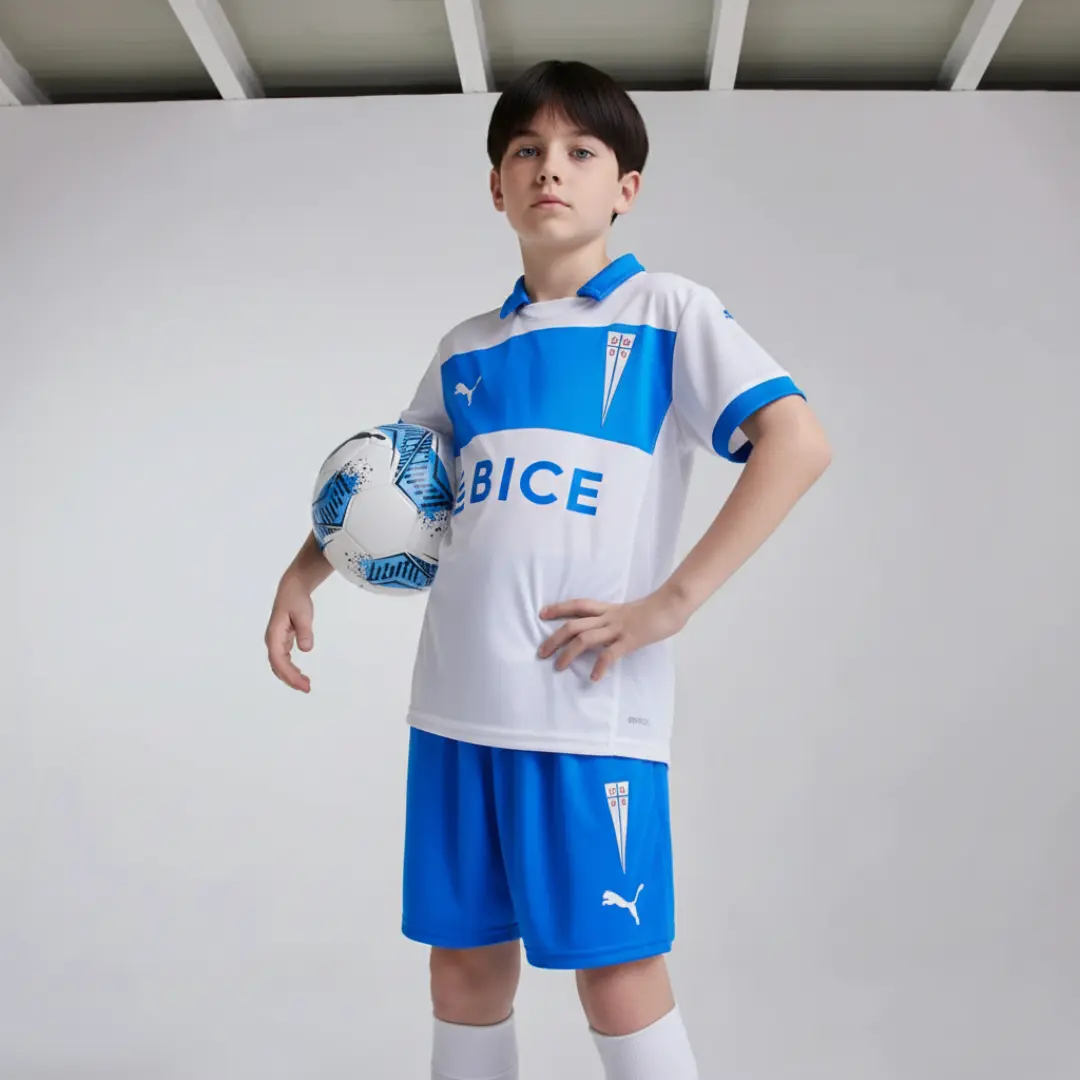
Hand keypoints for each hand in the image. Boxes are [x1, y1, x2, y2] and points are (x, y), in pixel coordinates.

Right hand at [265, 575, 315, 692]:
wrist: (292, 589)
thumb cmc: (297, 600)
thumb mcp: (303, 614)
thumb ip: (305, 631)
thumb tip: (306, 649)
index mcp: (274, 635)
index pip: (278, 660)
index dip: (289, 674)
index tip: (302, 683)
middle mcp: (272, 641)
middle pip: (277, 666)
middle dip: (290, 679)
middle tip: (307, 688)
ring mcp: (276, 642)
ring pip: (280, 665)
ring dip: (290, 676)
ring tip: (305, 685)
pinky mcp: (282, 641)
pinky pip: (284, 660)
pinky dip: (291, 670)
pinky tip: (301, 676)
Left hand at [537, 588, 688, 681]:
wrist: (672, 605)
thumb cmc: (654, 609)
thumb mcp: (629, 612)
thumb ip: (616, 620)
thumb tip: (606, 631)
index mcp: (608, 609)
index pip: (578, 605)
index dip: (559, 608)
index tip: (541, 614)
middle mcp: (608, 617)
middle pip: (574, 624)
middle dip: (555, 638)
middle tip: (541, 652)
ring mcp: (618, 628)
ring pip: (586, 637)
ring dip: (569, 653)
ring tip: (558, 667)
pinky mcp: (630, 640)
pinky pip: (610, 653)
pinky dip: (600, 665)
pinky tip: (594, 677)